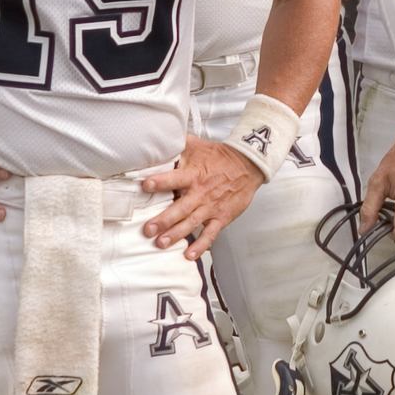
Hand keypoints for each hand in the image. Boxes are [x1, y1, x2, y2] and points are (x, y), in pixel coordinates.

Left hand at [141, 135, 262, 258]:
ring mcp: (211, 207)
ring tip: (161, 243)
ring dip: (176, 234)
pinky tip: (189, 255)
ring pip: (191, 223)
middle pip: (180, 208)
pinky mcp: (221, 217)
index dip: (161, 181)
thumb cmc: (220, 157)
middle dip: (164, 219)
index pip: (175, 178)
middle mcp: (201, 193)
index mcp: (193, 175)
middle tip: (148, 229)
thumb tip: (158, 139)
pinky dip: (201, 246)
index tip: (146, 185)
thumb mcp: (198, 146)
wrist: (248, 165)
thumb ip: (178, 145)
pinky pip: (210, 234)